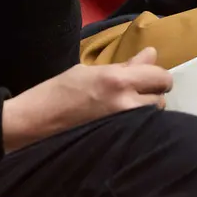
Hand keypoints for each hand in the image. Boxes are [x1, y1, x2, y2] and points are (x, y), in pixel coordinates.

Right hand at [1, 47, 170, 152]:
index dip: (156, 75)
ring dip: (147, 111)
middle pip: (162, 98)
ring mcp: (124, 126)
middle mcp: (126, 103)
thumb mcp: (89, 71)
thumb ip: (124, 66)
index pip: (160, 76)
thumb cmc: (57, 91)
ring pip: (154, 116)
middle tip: (135, 94)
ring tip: (127, 109)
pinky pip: (141, 131)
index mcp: (117, 80)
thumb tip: (151, 54)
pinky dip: (138, 126)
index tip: (146, 77)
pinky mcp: (119, 142)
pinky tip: (124, 124)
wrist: (34, 123)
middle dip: (152, 94)